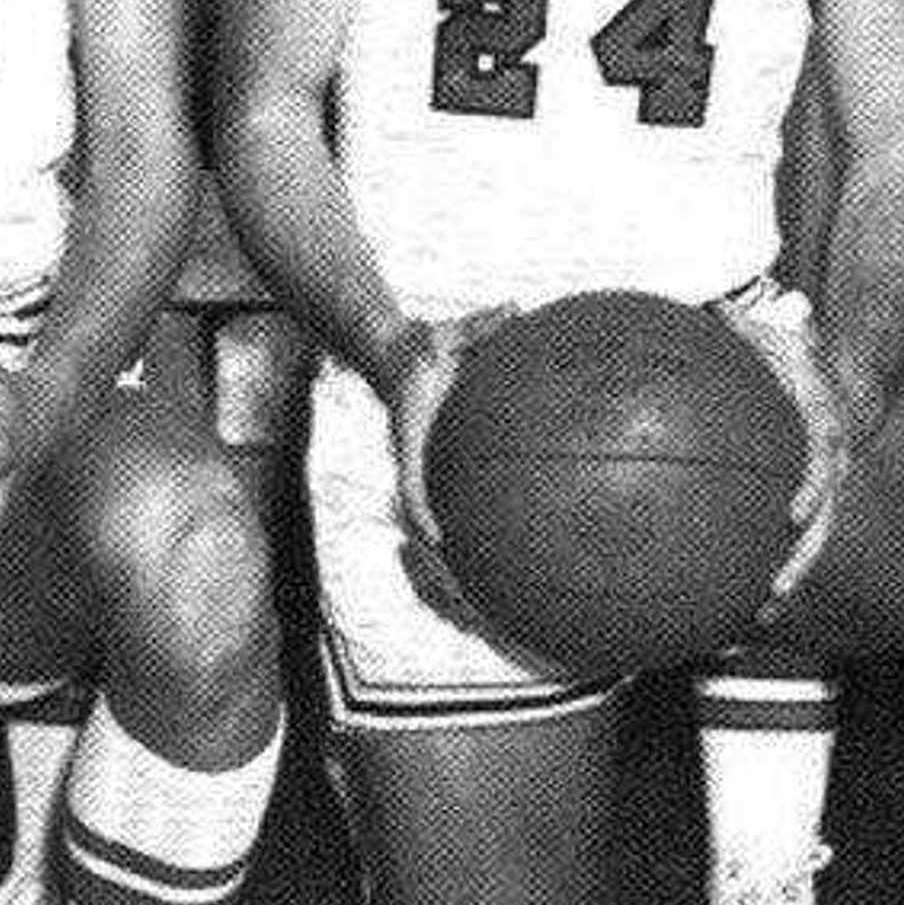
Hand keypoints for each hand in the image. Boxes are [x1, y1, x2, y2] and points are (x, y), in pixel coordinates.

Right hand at [369, 313, 500, 618]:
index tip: (438, 542)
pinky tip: (493, 549)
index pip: (410, 484)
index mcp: (411, 438)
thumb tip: (515, 306)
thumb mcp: (446, 333)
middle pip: (417, 519)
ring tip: (478, 598)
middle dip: (437, 559)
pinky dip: (460, 528)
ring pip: (427, 520)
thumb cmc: (419, 345)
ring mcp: (417, 469)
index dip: (421, 514)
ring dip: (447, 558)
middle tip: (465, 595)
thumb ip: (480, 325)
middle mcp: (412, 461)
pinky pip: (443, 503)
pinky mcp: (428, 469)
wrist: (387, 355)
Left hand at [751, 321, 868, 625]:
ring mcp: (823, 494)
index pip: (823, 467)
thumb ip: (773, 324)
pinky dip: (775, 569)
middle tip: (774, 592)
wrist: (851, 384)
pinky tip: (743, 601)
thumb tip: (743, 300)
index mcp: (825, 437)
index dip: (812, 491)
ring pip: (809, 545)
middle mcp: (829, 473)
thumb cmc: (806, 360)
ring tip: (757, 619)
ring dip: (787, 580)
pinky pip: (794, 542)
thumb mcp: (791, 338)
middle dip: (801, 561)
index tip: (795, 514)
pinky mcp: (808, 505)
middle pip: (820, 525)